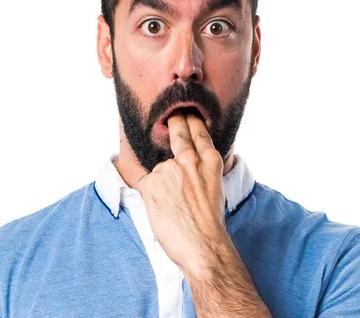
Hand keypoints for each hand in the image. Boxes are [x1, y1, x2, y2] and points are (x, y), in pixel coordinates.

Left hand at [135, 112, 227, 273]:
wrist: (202, 245)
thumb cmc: (210, 223)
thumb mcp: (215, 186)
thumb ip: (203, 169)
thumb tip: (191, 164)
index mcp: (210, 161)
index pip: (198, 131)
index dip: (190, 120)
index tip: (185, 113)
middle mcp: (190, 160)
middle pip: (178, 130)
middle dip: (173, 121)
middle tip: (169, 116)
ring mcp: (169, 169)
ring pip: (159, 167)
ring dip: (160, 180)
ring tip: (171, 203)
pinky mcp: (151, 183)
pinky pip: (143, 180)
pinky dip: (147, 190)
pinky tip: (156, 203)